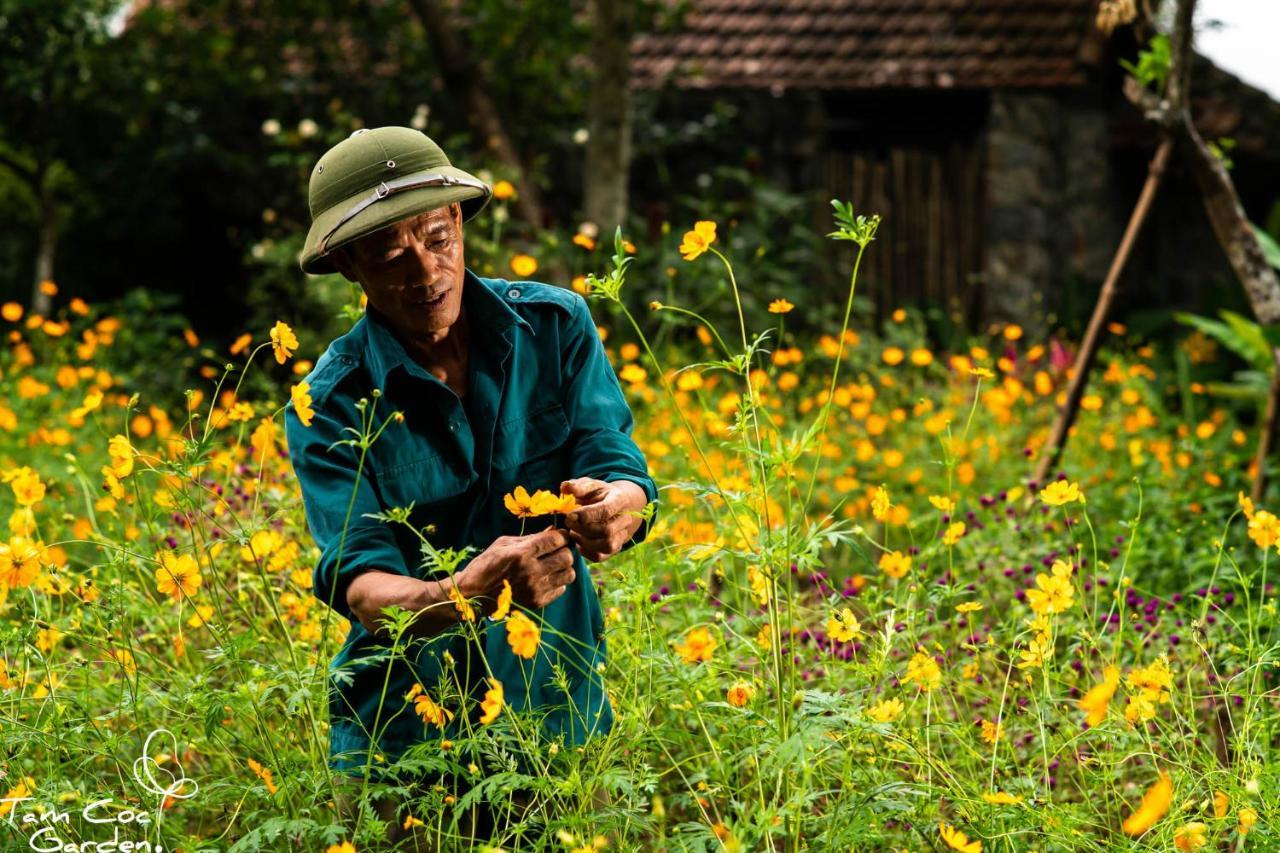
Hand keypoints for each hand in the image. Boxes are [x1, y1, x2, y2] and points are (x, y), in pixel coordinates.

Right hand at [459, 525, 575, 610]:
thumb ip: (531, 537)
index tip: (560, 536)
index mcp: (521, 553)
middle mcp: (531, 572)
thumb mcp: (504, 544)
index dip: (562, 535)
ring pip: (569, 574)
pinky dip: (557, 582)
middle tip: (556, 550)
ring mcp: (535, 589)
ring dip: (563, 567)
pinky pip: (561, 589)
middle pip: (567, 557)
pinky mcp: (536, 603)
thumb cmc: (486, 565)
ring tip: (553, 565)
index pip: (557, 540)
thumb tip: (553, 530)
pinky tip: (545, 579)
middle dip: (564, 550)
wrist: (472, 596)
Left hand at [559, 477, 647, 562]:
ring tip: (574, 532)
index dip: (587, 515)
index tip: (570, 516)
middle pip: (607, 531)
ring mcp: (622, 535)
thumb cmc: (599, 494)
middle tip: (569, 523)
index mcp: (619, 499)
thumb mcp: (590, 485)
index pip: (606, 510)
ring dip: (585, 541)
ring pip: (607, 546)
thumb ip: (578, 486)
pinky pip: (601, 556)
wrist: (614, 506)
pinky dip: (586, 552)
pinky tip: (578, 542)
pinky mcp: (615, 548)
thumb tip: (565, 487)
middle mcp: (625, 519)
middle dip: (583, 529)